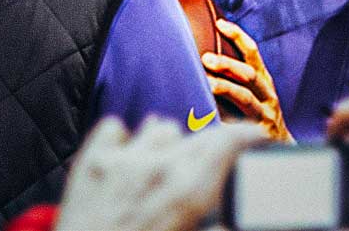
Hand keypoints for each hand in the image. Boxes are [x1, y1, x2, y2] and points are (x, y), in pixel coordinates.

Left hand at [55, 117, 266, 230]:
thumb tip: (230, 223)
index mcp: (189, 191)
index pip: (227, 141)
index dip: (247, 136)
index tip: (257, 139)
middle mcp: (157, 166)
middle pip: (196, 135)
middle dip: (209, 149)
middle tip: (208, 171)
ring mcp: (121, 159)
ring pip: (159, 127)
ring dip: (167, 144)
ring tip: (164, 168)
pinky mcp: (91, 160)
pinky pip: (116, 127)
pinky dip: (124, 140)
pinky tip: (125, 161)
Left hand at [203, 19, 292, 141]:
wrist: (280, 147)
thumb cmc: (257, 113)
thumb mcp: (251, 90)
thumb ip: (233, 75)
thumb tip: (198, 55)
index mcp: (263, 80)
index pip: (252, 53)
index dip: (238, 36)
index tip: (220, 24)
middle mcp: (266, 95)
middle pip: (249, 74)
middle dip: (228, 64)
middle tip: (205, 58)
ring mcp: (264, 115)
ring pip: (245, 99)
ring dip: (225, 88)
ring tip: (206, 84)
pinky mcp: (258, 133)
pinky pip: (239, 126)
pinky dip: (222, 121)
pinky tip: (203, 119)